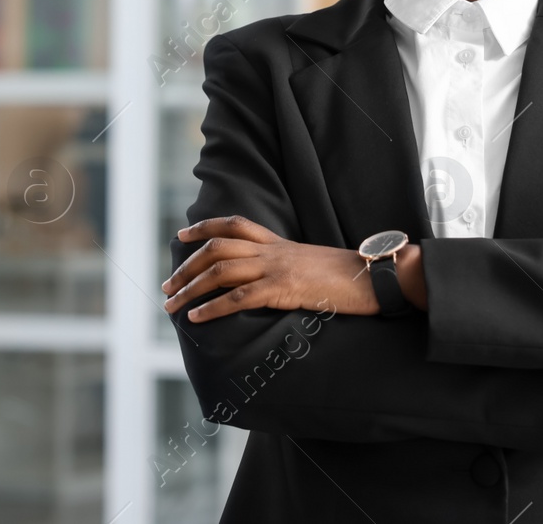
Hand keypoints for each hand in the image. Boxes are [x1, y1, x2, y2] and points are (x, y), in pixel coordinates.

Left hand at [161, 216, 376, 321]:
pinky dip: (213, 307)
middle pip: (217, 247)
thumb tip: (270, 280)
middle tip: (168, 284)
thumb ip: (288, 266)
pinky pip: (240, 297)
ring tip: (172, 304)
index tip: (182, 236)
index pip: (234, 225)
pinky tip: (196, 317)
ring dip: (191, 288)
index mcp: (280, 242)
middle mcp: (273, 250)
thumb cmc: (348, 277)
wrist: (374, 277)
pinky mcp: (284, 288)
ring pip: (221, 271)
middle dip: (187, 265)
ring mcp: (277, 267)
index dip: (204, 228)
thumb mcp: (312, 265)